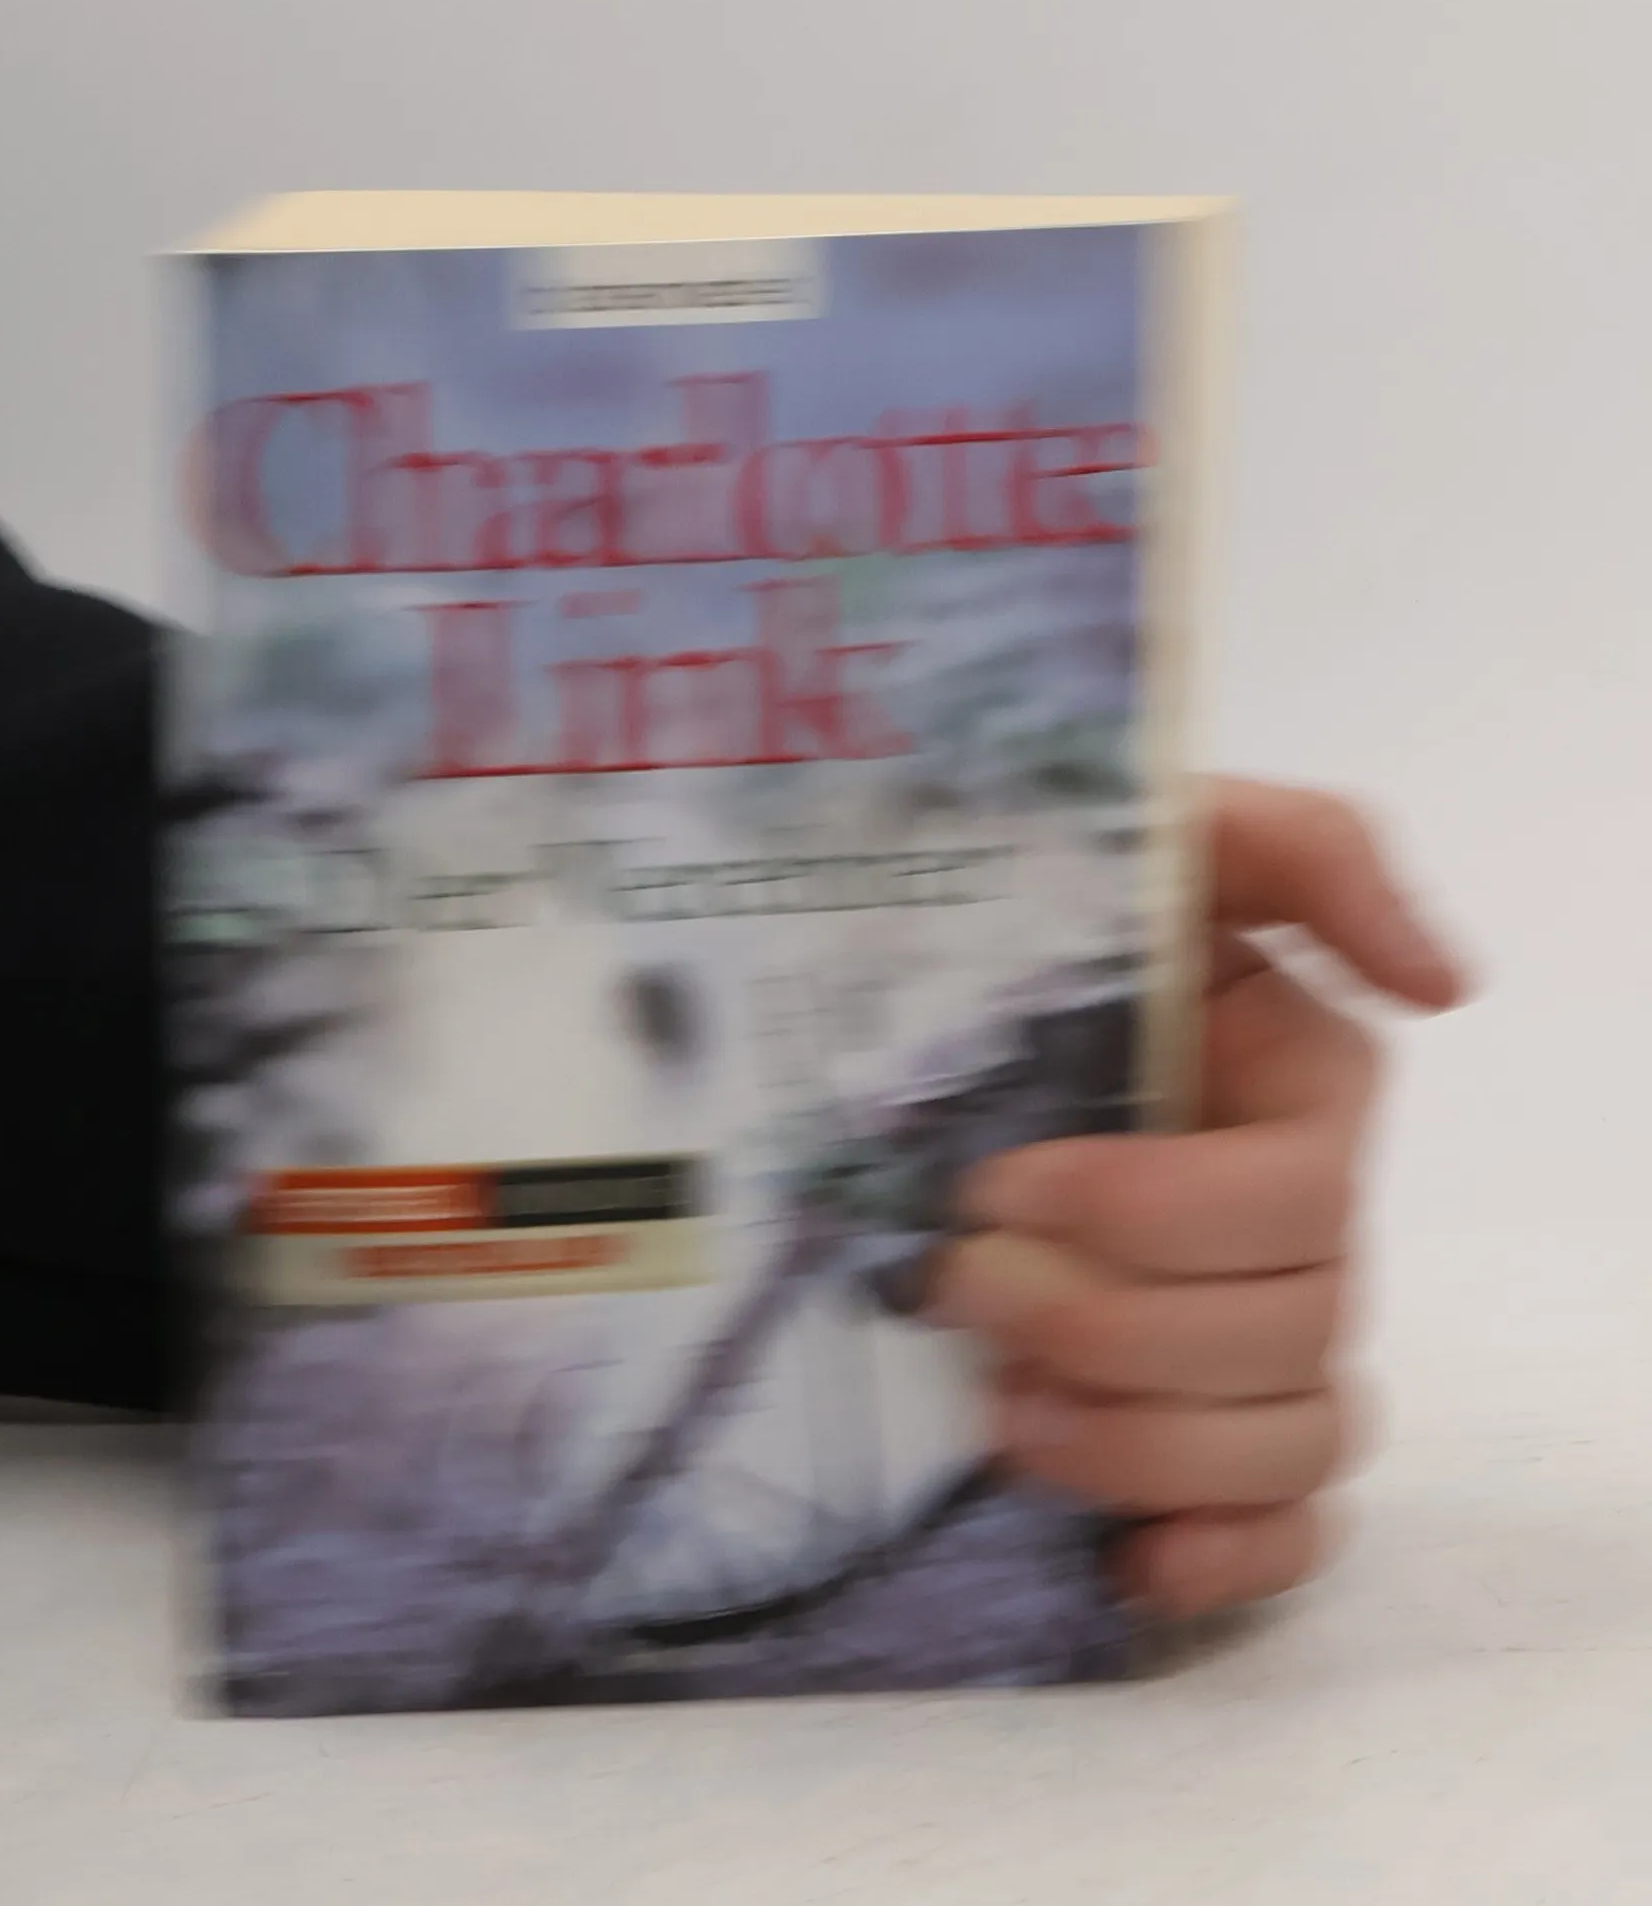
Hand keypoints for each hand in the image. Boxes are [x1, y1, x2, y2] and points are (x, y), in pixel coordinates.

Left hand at [933, 778, 1469, 1619]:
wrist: (952, 1003)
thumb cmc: (1062, 912)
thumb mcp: (1172, 832)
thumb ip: (1312, 853)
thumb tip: (1444, 985)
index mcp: (1303, 1097)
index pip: (1292, 1200)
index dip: (1153, 1214)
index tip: (1002, 1185)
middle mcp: (1305, 1225)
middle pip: (1287, 1335)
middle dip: (1112, 1329)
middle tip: (962, 1287)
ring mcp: (1268, 1330)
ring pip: (1290, 1440)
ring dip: (1146, 1451)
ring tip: (1003, 1410)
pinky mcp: (1217, 1419)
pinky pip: (1286, 1526)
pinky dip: (1225, 1562)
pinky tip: (1130, 1565)